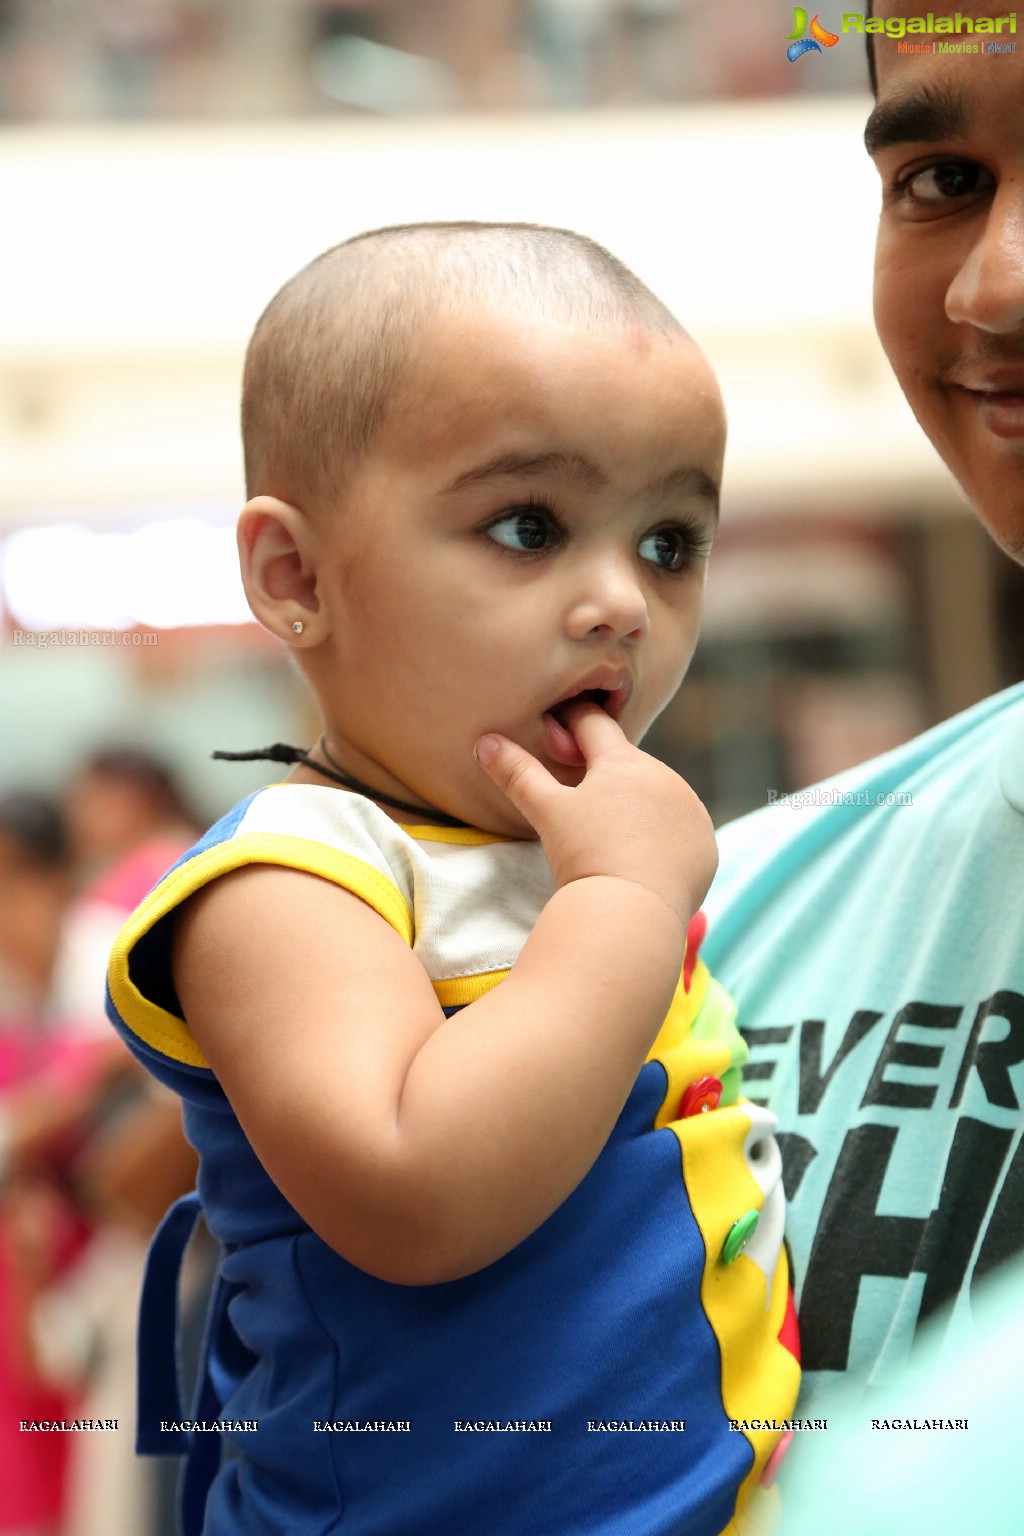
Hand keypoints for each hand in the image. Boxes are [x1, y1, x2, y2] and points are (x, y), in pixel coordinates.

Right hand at [475, 701, 715, 927]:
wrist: (634, 913)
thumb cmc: (586, 856)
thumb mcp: (547, 812)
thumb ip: (518, 773)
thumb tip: (485, 741)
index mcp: (624, 761)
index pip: (594, 724)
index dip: (571, 722)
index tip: (557, 729)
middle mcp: (665, 777)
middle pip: (628, 764)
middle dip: (606, 772)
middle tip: (581, 793)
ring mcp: (691, 811)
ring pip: (658, 796)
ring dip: (638, 804)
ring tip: (613, 832)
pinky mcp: (706, 845)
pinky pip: (681, 830)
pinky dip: (663, 837)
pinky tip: (644, 857)